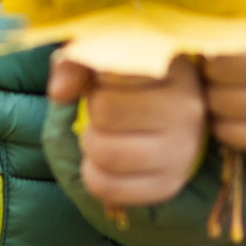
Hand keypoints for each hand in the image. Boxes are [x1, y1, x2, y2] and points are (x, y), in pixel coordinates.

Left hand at [49, 57, 206, 206]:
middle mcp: (186, 109)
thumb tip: (60, 93)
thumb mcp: (108, 58)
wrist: (173, 119)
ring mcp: (182, 151)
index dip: (99, 76)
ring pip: (104, 152)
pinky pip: (107, 187)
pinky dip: (92, 174)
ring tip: (104, 135)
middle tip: (106, 111)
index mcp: (174, 67)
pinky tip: (104, 161)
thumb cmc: (133, 83)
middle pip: (105, 111)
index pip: (111, 69)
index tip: (110, 79)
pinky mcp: (167, 185)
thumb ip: (76, 62)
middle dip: (92, 111)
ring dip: (91, 143)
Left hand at [203, 4, 245, 154]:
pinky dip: (222, 121)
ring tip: (223, 83)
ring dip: (212, 93)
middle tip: (215, 60)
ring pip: (217, 103)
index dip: (212, 32)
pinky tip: (233, 108)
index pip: (226, 31)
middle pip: (217, 69)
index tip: (214, 32)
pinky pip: (228, 133)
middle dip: (209, 65)